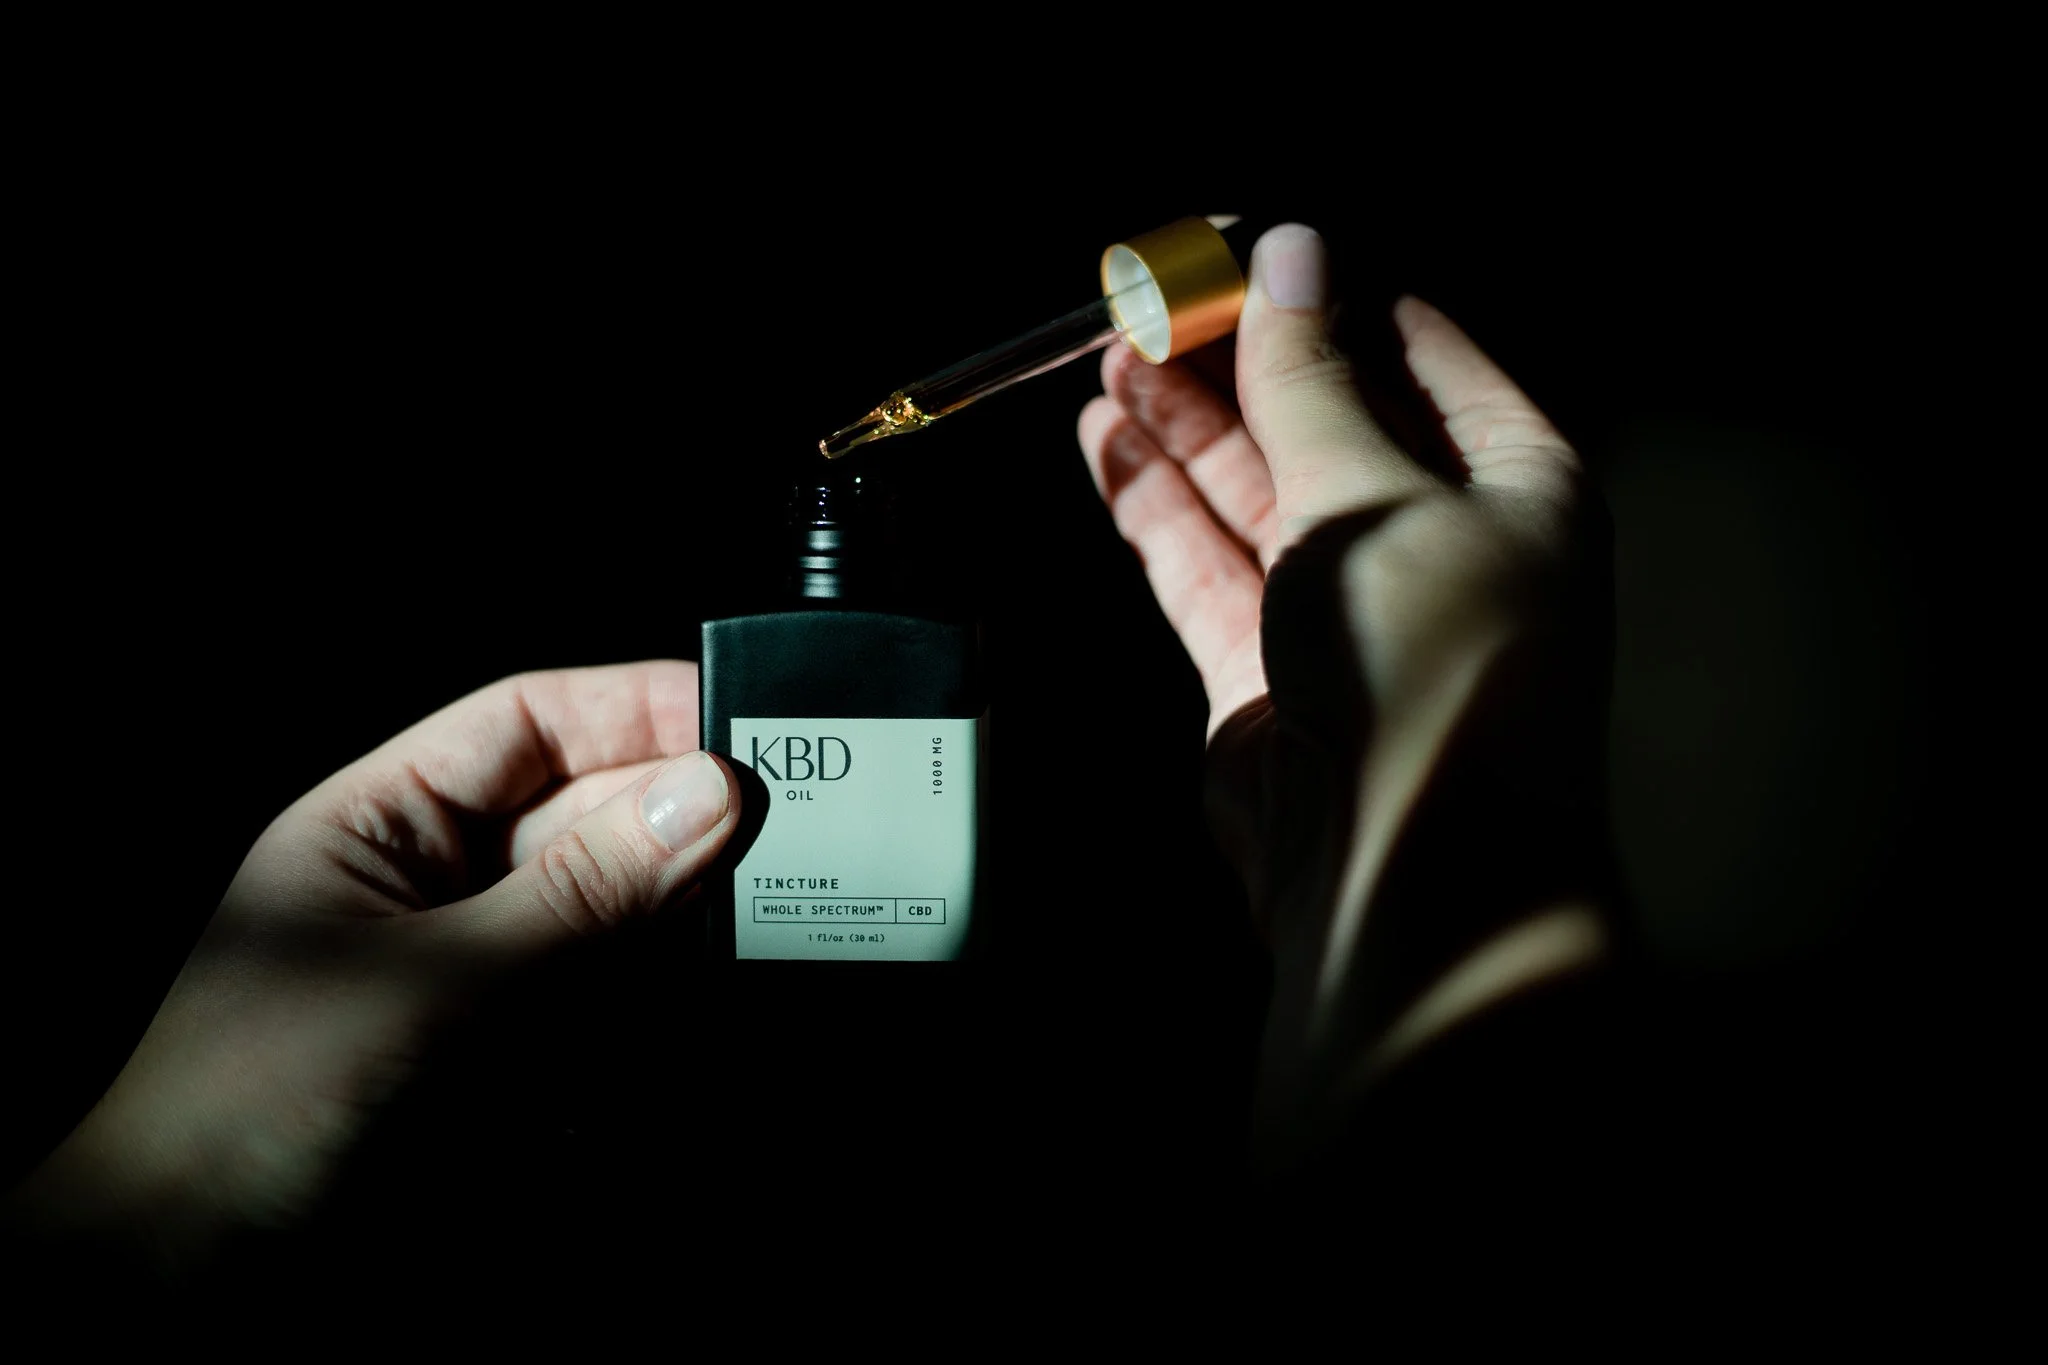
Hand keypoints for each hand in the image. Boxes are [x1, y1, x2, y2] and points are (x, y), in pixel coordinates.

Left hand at [7, 662, 738, 1272]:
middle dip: (681, 826)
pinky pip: (620, 1017)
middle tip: (789, 833)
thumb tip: (705, 799)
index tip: (742, 720)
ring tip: (758, 926)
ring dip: (686, 926)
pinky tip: (701, 1015)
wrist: (183, 1288)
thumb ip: (580, 896)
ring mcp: (488, 989)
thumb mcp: (432, 984)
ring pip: (624, 923)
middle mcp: (445, 894)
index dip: (636, 711)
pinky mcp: (522, 1076)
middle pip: (591, 822)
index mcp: (387, 830)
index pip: (531, 729)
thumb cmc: (247, 1110)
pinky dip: (665, 1017)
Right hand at [1077, 226, 1614, 1165]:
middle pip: (1319, 417)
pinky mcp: (1262, 665)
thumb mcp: (1381, 494)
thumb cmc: (1437, 676)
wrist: (1405, 873)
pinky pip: (1200, 559)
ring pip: (1249, 487)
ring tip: (1112, 357)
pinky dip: (1152, 501)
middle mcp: (1431, 537)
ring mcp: (1342, 605)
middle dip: (1235, 359)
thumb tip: (1295, 253)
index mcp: (1513, 480)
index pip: (1415, 351)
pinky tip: (1109, 442)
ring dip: (1180, 423)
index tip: (1242, 250)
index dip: (1327, 294)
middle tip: (1152, 302)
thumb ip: (1315, 380)